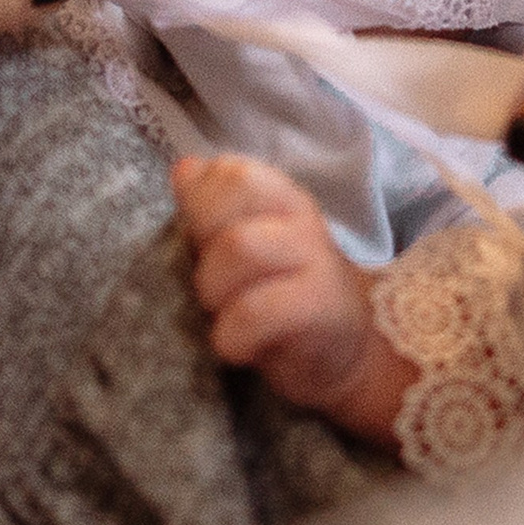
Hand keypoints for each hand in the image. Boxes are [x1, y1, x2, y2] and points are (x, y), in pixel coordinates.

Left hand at [172, 155, 413, 444]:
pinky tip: (237, 347)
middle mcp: (302, 218)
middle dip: (202, 240)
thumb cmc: (278, 297)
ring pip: (239, 245)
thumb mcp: (243, 246)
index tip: (201, 245)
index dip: (200, 204)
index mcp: (280, 197)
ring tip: (222, 315)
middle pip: (234, 194)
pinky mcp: (321, 308)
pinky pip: (255, 311)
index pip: (232, 170)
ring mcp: (317, 259)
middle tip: (211, 283)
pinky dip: (231, 334)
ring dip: (213, 289)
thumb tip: (184, 169)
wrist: (340, 355)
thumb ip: (211, 208)